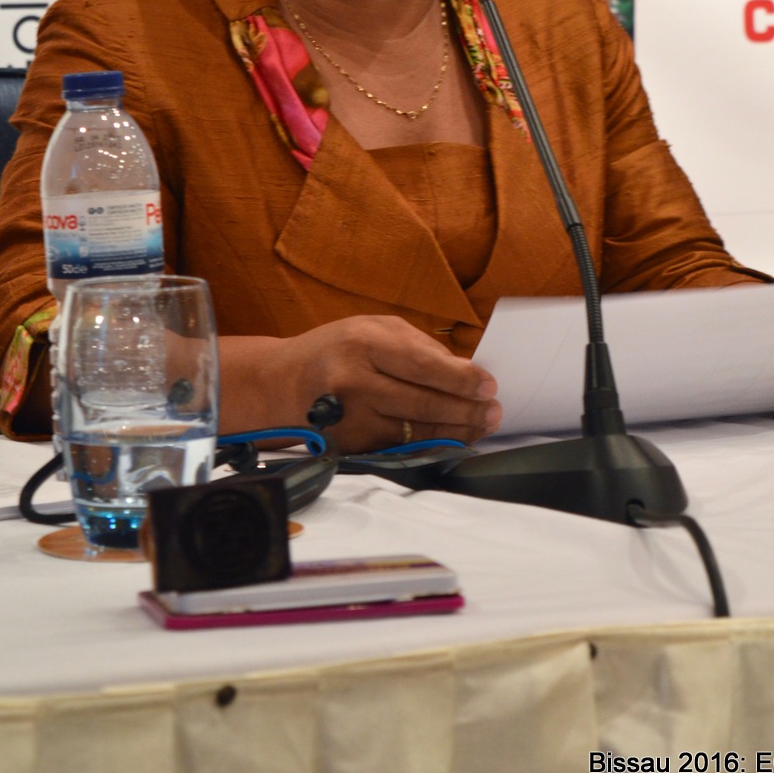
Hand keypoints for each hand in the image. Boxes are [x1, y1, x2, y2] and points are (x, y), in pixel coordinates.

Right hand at [221, 316, 500, 452]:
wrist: (279, 384)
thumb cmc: (333, 349)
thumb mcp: (370, 327)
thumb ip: (416, 345)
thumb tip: (463, 369)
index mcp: (362, 343)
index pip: (421, 364)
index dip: (460, 378)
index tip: (488, 385)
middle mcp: (354, 381)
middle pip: (422, 401)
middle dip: (466, 409)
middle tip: (494, 411)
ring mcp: (351, 417)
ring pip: (415, 429)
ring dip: (455, 430)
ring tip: (482, 425)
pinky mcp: (351, 444)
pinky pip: (400, 445)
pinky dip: (431, 442)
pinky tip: (452, 438)